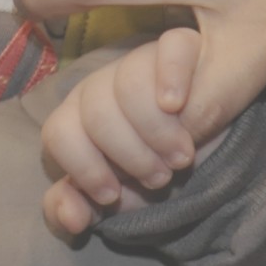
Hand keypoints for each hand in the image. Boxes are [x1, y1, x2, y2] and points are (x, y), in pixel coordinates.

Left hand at [42, 28, 205, 234]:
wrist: (207, 143)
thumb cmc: (151, 166)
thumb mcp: (116, 195)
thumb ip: (77, 206)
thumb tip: (70, 218)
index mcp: (78, 116)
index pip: (57, 132)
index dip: (83, 169)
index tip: (113, 194)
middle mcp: (102, 84)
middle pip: (96, 113)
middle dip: (130, 157)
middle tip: (160, 176)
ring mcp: (139, 62)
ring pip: (130, 86)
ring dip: (157, 132)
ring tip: (180, 157)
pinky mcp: (181, 47)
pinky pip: (170, 47)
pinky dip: (172, 76)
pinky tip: (177, 104)